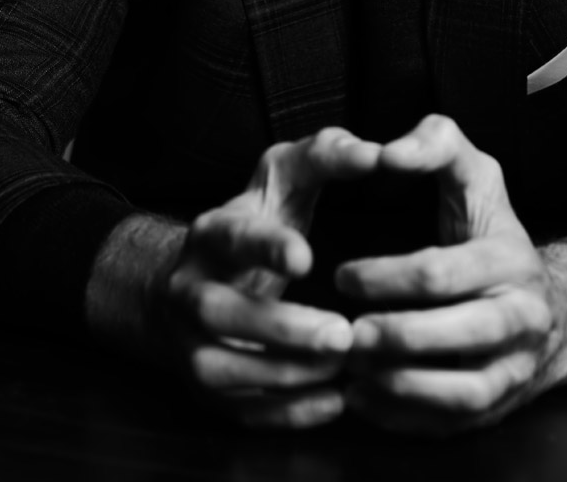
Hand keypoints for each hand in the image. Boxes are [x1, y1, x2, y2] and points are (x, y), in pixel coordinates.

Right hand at [89, 127, 380, 428]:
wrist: (198, 276)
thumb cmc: (261, 217)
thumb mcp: (286, 175)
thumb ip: (327, 156)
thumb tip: (377, 154)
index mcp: (212, 231)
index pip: (231, 235)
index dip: (264, 247)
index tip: (308, 258)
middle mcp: (190, 286)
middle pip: (217, 311)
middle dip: (279, 328)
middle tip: (342, 334)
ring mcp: (188, 340)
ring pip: (220, 368)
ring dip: (283, 374)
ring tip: (342, 367)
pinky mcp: (204, 384)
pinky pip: (236, 408)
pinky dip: (284, 412)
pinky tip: (334, 401)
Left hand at [335, 115, 566, 434]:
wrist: (551, 298)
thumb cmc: (488, 227)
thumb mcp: (472, 170)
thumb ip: (432, 144)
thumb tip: (387, 153)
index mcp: (510, 259)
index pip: (440, 273)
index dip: (385, 277)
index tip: (344, 275)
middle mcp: (524, 316)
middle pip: (455, 337)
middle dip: (392, 336)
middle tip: (345, 332)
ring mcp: (517, 366)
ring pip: (461, 392)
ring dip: (399, 385)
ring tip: (353, 369)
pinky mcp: (502, 403)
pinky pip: (456, 422)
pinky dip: (407, 418)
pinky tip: (367, 398)